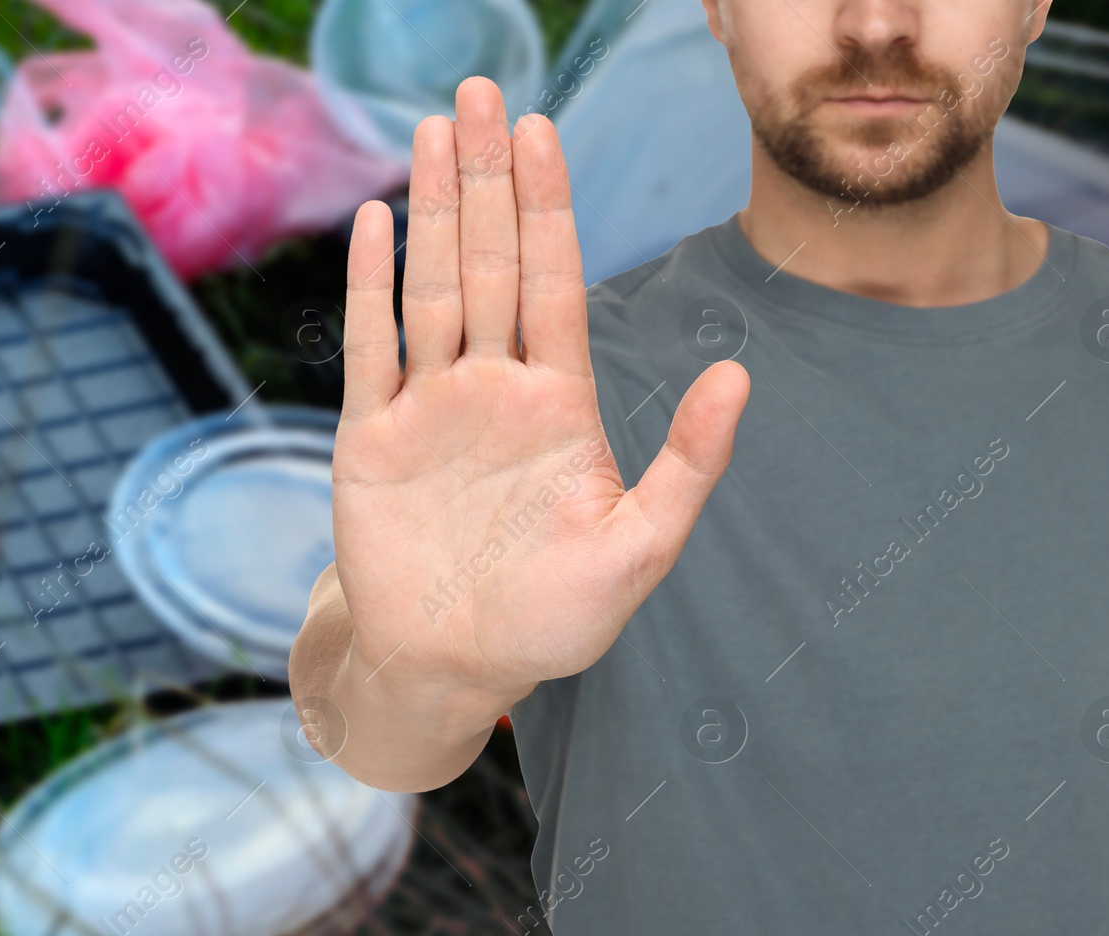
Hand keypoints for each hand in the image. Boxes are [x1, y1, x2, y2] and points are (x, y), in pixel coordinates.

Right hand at [334, 76, 749, 698]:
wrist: (454, 668)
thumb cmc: (553, 620)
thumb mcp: (640, 549)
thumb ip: (687, 463)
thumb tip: (738, 376)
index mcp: (558, 402)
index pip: (554, 282)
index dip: (548, 207)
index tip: (544, 132)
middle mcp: (493, 389)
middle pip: (491, 262)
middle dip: (487, 180)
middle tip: (483, 94)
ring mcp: (430, 409)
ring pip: (432, 287)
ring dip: (430, 210)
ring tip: (433, 131)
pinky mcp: (373, 440)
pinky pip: (372, 349)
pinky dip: (370, 286)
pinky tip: (375, 224)